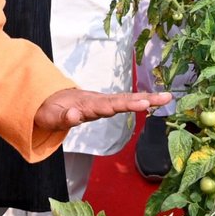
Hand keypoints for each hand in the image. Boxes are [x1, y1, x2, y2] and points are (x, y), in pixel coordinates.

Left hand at [33, 88, 172, 134]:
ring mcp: (103, 102)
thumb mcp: (50, 117)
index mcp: (87, 104)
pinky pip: (125, 102)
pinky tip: (156, 100)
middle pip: (123, 99)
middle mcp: (98, 101)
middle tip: (164, 98)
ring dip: (146, 98)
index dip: (125, 104)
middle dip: (144, 99)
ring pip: (126, 99)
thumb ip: (63, 118)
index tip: (142, 103)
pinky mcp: (106, 105)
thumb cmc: (50, 110)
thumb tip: (74, 115)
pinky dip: (141, 100)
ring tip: (166, 97)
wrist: (48, 100)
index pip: (108, 105)